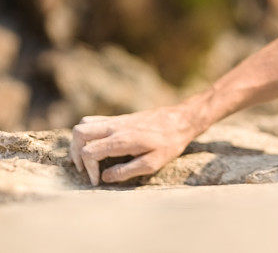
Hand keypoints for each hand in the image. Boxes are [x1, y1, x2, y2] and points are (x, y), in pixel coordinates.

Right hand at [70, 105, 198, 185]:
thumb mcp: (152, 163)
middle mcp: (115, 127)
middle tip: (84, 168)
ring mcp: (116, 121)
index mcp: (122, 140)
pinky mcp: (120, 119)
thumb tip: (105, 177)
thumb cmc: (169, 143)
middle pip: (79, 133)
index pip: (89, 152)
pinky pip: (94, 121)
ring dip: (79, 142)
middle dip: (75, 152)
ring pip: (83, 124)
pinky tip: (98, 146)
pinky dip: (88, 134)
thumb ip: (126, 171)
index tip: (97, 180)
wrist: (181, 120)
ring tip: (87, 158)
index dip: (89, 169)